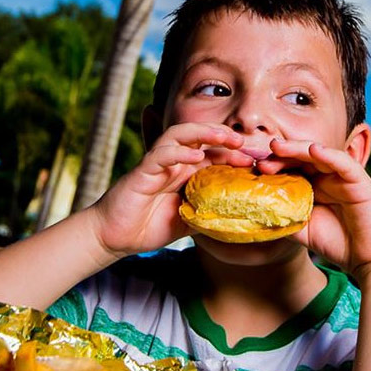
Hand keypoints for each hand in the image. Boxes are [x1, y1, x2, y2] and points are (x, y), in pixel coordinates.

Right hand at [90, 123, 252, 256]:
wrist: (115, 237)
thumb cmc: (149, 227)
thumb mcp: (188, 222)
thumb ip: (208, 214)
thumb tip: (238, 218)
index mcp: (185, 173)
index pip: (213, 154)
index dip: (234, 155)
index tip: (255, 163)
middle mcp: (173, 163)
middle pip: (200, 137)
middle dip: (223, 136)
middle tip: (244, 143)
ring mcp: (157, 165)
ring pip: (180, 136)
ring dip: (204, 132)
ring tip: (225, 137)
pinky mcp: (142, 172)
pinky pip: (160, 154)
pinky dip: (178, 152)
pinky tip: (195, 156)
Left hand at [257, 139, 370, 275]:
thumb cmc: (340, 243)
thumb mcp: (303, 230)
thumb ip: (284, 218)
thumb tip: (255, 212)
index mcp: (314, 187)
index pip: (290, 169)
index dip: (272, 167)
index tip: (251, 171)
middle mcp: (328, 177)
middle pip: (300, 158)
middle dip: (279, 156)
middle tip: (259, 159)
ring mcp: (343, 177)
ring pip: (318, 154)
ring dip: (297, 149)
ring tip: (277, 147)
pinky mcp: (360, 180)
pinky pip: (343, 163)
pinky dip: (328, 154)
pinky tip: (313, 150)